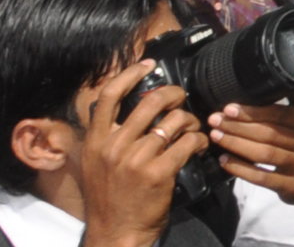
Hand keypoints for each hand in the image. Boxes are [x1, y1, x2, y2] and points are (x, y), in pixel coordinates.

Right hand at [73, 58, 206, 246]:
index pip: (108, 96)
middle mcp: (113, 146)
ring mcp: (136, 159)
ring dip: (190, 121)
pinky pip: (188, 142)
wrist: (115, 233)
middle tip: (182, 99)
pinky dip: (199, 141)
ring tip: (192, 129)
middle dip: (174, 94)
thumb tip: (125, 108)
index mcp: (95, 142)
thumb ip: (107, 137)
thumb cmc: (109, 199)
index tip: (148, 63)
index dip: (130, 74)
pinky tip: (199, 146)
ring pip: (175, 120)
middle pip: (151, 101)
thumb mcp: (95, 165)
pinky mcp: (158, 172)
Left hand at [208, 93, 293, 207]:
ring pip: (263, 154)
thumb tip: (276, 77)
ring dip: (236, 144)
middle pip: (269, 134)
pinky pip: (261, 177)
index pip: (282, 115)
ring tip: (216, 136)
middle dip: (238, 126)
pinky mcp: (292, 187)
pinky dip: (240, 169)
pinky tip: (224, 161)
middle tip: (215, 121)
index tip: (229, 108)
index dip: (254, 112)